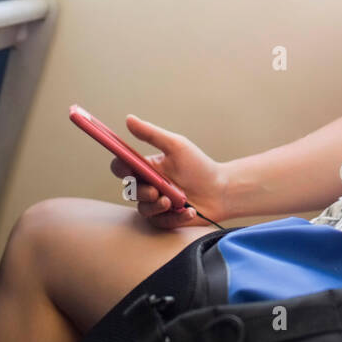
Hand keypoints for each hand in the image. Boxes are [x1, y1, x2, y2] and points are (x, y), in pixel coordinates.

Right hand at [111, 114, 226, 229]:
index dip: (120, 167)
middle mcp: (148, 185)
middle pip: (130, 190)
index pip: (122, 166)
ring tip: (172, 202)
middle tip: (156, 190)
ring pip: (143, 208)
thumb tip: (129, 119)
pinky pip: (160, 222)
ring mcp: (156, 203)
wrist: (221, 190)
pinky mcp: (165, 219)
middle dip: (141, 190)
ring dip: (155, 206)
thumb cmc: (199, 166)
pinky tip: (189, 211)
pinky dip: (174, 218)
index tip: (128, 167)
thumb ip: (151, 134)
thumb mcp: (176, 146)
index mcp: (148, 166)